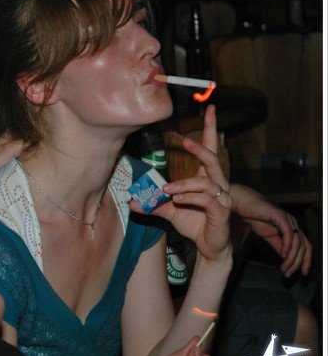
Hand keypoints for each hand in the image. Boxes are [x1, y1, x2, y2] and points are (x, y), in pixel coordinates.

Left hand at [135, 105, 231, 263]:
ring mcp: (222, 197)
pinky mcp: (222, 212)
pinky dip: (190, 197)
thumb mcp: (170, 211)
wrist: (208, 247)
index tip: (209, 108)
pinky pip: (207, 199)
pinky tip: (178, 200)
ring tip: (167, 190)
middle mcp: (218, 184)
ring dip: (184, 183)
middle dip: (200, 147)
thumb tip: (132, 201)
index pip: (210, 149)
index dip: (210, 129)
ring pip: (206, 181)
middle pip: (213, 159)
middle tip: (184, 141)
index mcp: (207, 178)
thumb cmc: (194, 223)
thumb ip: (154, 204)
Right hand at [230, 183, 311, 275]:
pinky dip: (288, 245)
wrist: (242, 203)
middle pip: (304, 246)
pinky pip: (288, 233)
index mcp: (290, 228)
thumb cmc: (253, 216)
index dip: (306, 260)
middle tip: (289, 274)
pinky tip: (283, 255)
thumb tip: (285, 256)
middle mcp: (292, 223)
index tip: (301, 273)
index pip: (305, 246)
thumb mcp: (267, 235)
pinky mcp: (281, 216)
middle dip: (299, 263)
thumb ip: (278, 245)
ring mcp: (288, 219)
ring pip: (297, 242)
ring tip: (284, 268)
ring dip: (292, 258)